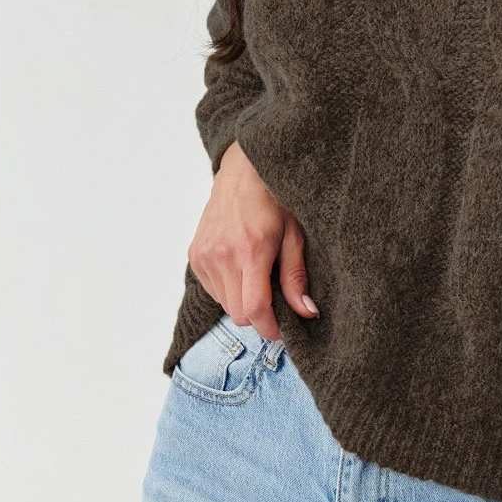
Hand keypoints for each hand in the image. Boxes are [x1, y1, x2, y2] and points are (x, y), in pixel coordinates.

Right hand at [187, 140, 318, 340]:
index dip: (270, 328)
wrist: (244, 169)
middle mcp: (222, 255)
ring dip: (243, 301)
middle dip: (260, 315)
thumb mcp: (295, 234)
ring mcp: (204, 255)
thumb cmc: (275, 197)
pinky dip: (228, 289)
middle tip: (276, 299)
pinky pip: (213, 289)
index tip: (283, 332)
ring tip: (259, 277)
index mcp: (251, 250)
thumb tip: (306, 313)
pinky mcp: (194, 254)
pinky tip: (242, 268)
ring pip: (225, 304)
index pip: (254, 309)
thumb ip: (296, 277)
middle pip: (239, 313)